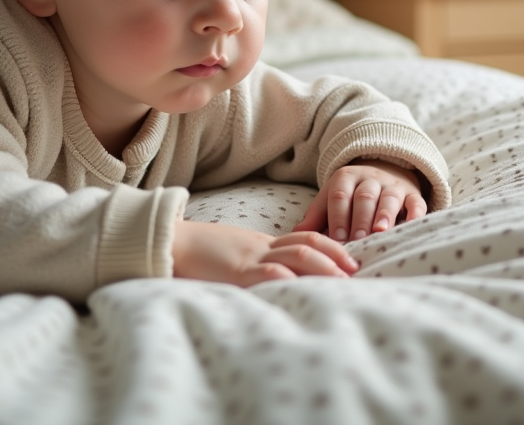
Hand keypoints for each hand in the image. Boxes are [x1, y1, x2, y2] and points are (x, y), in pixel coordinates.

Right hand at [171, 219, 358, 286]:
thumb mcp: (233, 254)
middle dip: (335, 257)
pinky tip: (303, 285)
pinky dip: (288, 277)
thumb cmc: (198, 252)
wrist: (169, 242)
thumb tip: (277, 278)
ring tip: (340, 280)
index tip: (348, 261)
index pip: (304, 238)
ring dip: (323, 267)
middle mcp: (261, 246)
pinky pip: (267, 270)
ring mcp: (250, 256)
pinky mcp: (236, 271)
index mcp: (262, 243)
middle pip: (307, 244)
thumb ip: (255, 262)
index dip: (330, 247)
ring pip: (296, 254)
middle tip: (354, 271)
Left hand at [293, 159, 427, 241]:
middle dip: (360, 219)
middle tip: (356, 240)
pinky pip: (416, 202)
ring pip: (389, 198)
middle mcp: (370, 179)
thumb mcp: (330, 198)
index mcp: (346, 178)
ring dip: (384, 215)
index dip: (338, 217)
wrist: (384, 170)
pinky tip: (413, 225)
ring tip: (380, 232)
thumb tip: (297, 234)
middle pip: (364, 197)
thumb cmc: (351, 195)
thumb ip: (316, 216)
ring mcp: (393, 186)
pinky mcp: (413, 194)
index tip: (336, 239)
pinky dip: (416, 213)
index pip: (340, 196)